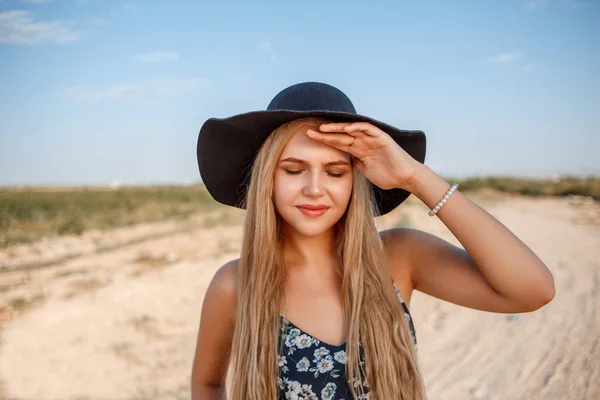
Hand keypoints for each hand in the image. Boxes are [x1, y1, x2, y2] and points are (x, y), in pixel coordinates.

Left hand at [306, 122, 420, 190]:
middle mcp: (363, 142)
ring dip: (337, 128)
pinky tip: (346, 128)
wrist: (404, 178)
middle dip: (325, 133)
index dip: (324, 141)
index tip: (309, 141)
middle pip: (341, 135)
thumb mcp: (365, 172)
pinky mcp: (381, 137)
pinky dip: (357, 127)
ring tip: (323, 128)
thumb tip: (344, 165)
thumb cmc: (388, 177)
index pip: (338, 143)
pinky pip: (367, 128)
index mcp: (358, 150)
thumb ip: (356, 166)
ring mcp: (372, 138)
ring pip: (352, 129)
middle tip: (309, 132)